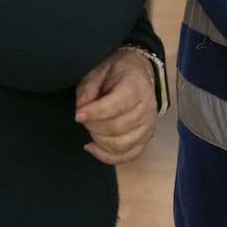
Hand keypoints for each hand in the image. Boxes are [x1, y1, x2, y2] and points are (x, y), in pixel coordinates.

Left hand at [76, 49, 158, 165]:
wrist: (139, 73)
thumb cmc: (117, 72)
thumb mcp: (99, 70)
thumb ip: (88, 87)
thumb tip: (80, 108)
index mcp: (136, 87)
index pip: (117, 105)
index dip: (95, 113)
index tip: (78, 115)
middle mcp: (146, 109)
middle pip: (117, 127)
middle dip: (93, 125)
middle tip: (83, 116)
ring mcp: (148, 127)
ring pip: (120, 145)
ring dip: (99, 140)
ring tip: (90, 127)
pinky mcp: (145, 140)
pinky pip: (127, 156)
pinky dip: (107, 156)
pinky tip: (92, 147)